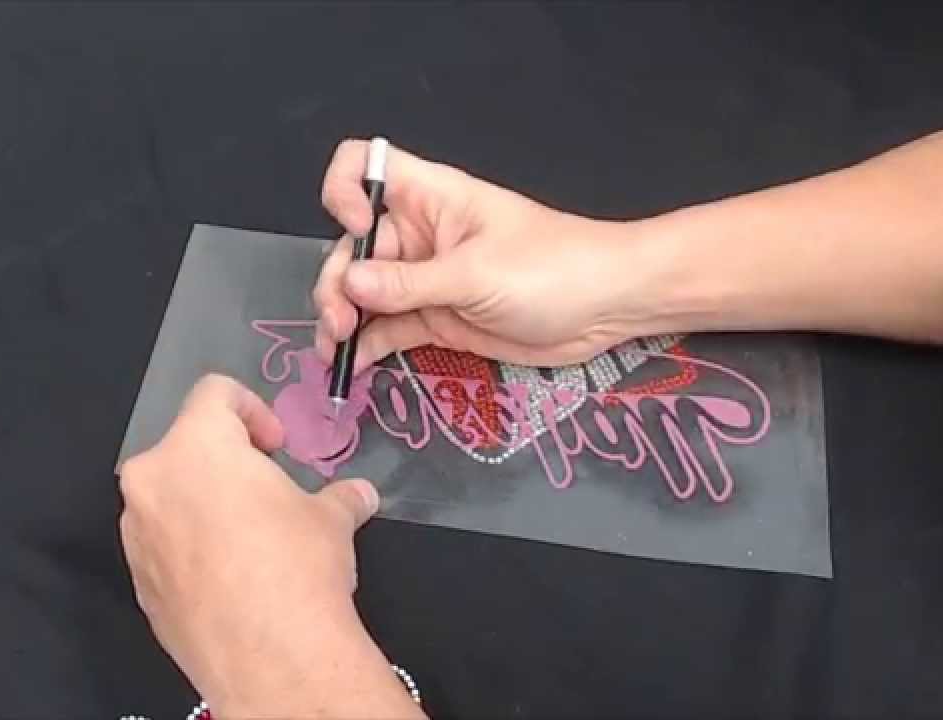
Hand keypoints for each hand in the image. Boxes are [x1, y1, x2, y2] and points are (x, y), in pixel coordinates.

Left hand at [119, 375, 420, 717]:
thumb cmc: (298, 566)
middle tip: (268, 491)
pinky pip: (164, 545)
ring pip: (170, 498)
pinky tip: (234, 578)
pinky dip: (193, 548)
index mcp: (196, 447)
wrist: (271, 658)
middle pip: (187, 447)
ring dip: (207, 505)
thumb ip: (340, 496)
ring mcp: (138, 535)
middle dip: (228, 463)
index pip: (213, 393)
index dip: (254, 410)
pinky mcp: (138, 582)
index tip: (277, 447)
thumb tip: (358, 495)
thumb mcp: (331, 519)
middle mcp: (153, 482)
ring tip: (252, 540)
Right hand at [314, 139, 654, 369]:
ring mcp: (425, 278)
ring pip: (363, 292)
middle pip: (352, 244)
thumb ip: (409, 282)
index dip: (346, 192)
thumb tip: (348, 280)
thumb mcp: (476, 274)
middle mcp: (419, 233)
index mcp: (431, 197)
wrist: (607, 307)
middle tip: (339, 322)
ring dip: (342, 318)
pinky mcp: (437, 319)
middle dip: (336, 281)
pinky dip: (367, 346)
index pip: (364, 166)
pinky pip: (388, 328)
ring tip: (336, 351)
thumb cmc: (552, 269)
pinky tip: (353, 367)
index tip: (357, 230)